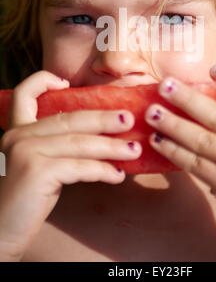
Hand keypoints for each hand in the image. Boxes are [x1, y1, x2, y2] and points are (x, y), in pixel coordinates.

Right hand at [0, 70, 141, 260]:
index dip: (42, 81)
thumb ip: (55, 147)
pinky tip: (117, 175)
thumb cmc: (23, 201)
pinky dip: (102, 170)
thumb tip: (101, 139)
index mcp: (16, 131)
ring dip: (111, 146)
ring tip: (134, 150)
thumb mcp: (35, 165)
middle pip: (68, 118)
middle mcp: (17, 135)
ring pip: (79, 142)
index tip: (65, 81)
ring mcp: (25, 151)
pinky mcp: (35, 171)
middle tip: (129, 119)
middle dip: (103, 118)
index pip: (23, 94)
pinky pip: (79, 166)